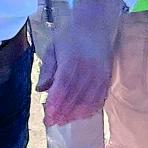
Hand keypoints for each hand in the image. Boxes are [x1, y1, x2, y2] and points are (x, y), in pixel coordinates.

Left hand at [38, 0, 122, 126]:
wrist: (96, 25)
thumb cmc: (70, 36)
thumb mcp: (53, 48)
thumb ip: (47, 69)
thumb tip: (41, 90)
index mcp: (72, 61)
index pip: (63, 87)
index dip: (55, 104)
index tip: (47, 116)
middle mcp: (87, 70)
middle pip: (75, 97)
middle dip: (62, 113)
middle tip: (52, 122)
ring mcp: (99, 75)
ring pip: (88, 101)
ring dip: (75, 114)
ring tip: (64, 121)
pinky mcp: (106, 79)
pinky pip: (100, 99)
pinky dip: (90, 110)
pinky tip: (80, 115)